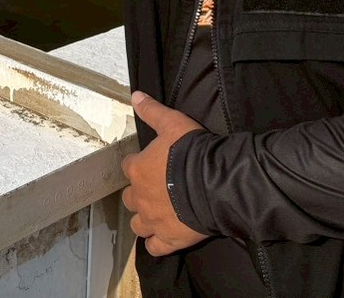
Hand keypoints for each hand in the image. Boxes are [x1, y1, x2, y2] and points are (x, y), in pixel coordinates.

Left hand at [120, 91, 208, 256]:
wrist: (214, 184)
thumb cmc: (192, 151)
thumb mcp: (173, 123)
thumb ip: (153, 111)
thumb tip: (135, 96)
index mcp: (138, 169)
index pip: (128, 166)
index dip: (138, 165)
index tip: (149, 164)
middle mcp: (140, 197)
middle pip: (130, 198)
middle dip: (139, 194)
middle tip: (156, 190)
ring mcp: (153, 221)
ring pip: (138, 225)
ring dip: (144, 219)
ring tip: (157, 214)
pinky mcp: (169, 239)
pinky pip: (154, 248)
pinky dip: (156, 244)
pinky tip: (163, 238)